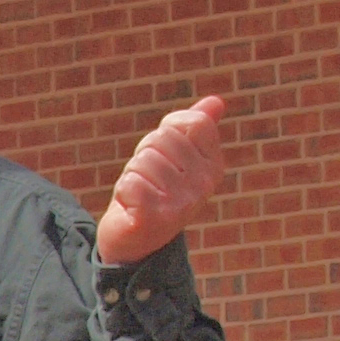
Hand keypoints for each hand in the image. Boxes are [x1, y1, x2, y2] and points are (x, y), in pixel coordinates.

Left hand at [95, 93, 225, 267]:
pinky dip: (123, 191)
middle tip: (148, 179)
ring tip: (141, 194)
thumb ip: (196, 129)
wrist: (135, 238)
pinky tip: (132, 206)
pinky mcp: (155, 217)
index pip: (190, 122)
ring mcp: (183, 202)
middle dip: (144, 155)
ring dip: (132, 175)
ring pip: (142, 161)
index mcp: (213, 165)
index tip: (163, 155)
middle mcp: (204, 184)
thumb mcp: (177, 156)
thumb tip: (216, 102)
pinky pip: (131, 183)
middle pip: (161, 139)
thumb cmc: (156, 190)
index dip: (165, 132)